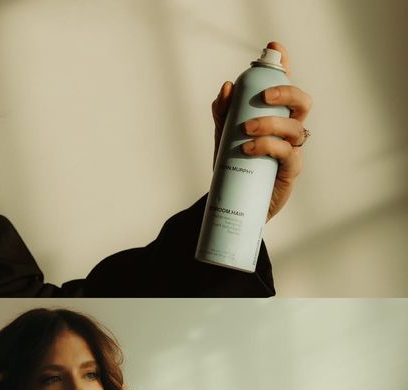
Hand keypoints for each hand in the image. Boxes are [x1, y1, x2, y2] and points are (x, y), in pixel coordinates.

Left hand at [212, 41, 311, 220]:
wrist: (233, 203)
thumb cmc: (234, 167)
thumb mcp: (223, 137)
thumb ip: (223, 113)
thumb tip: (227, 87)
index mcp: (276, 117)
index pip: (285, 87)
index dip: (284, 66)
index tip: (274, 50)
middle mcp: (289, 130)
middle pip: (301, 102)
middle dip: (286, 93)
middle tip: (262, 96)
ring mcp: (292, 150)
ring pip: (294, 128)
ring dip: (271, 124)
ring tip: (246, 130)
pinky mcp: (289, 171)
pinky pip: (288, 154)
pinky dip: (269, 146)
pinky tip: (250, 148)